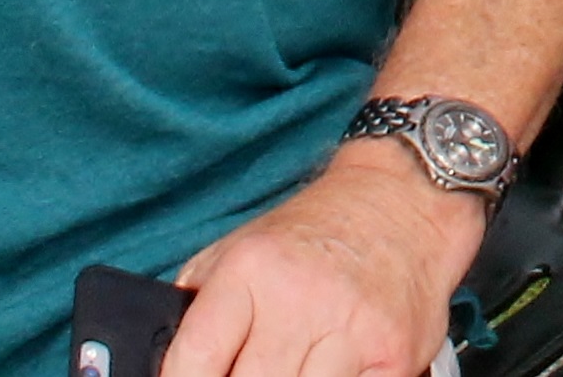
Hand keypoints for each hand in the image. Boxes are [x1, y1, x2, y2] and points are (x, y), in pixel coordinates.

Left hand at [159, 145, 483, 376]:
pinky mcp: (395, 354)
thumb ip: (197, 308)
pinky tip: (326, 373)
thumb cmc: (310, 235)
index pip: (195, 359)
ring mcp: (352, 329)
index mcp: (249, 270)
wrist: (402, 202)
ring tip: (284, 372)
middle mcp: (300, 298)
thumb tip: (160, 366)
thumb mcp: (237, 250)